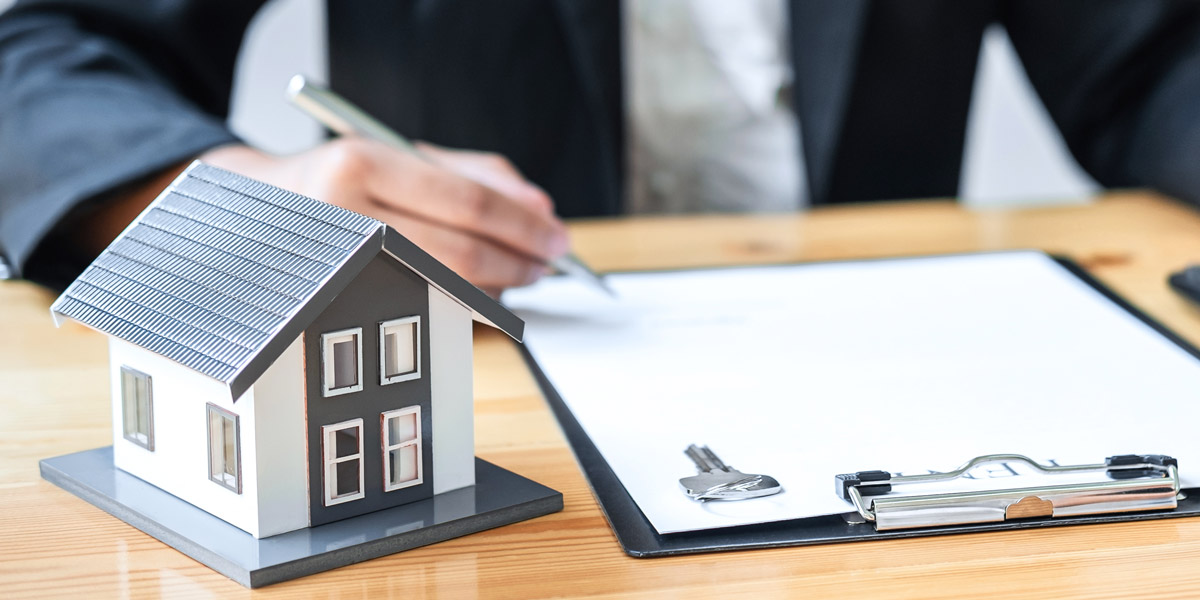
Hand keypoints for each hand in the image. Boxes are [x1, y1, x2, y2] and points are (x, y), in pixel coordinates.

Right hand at [200, 139, 568, 295]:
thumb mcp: (402, 155)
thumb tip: (540, 209)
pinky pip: (425, 305)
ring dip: (500, 283)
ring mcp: (342, 265)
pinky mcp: (343, 301)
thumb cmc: (342, 178)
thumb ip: (477, 175)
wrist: (257, 207)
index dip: (522, 225)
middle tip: (550, 260)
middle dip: (519, 259)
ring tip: (523, 270)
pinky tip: (486, 287)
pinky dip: (468, 298)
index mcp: (364, 165)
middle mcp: (348, 216)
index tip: (556, 235)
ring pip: (448, 285)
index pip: (467, 203)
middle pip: (462, 251)